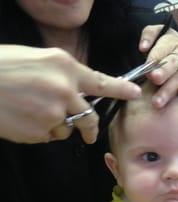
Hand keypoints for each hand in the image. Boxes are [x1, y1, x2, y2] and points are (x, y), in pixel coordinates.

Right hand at [0, 45, 140, 143]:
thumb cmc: (5, 67)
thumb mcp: (39, 60)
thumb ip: (64, 75)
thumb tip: (79, 92)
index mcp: (65, 68)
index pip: (101, 82)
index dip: (121, 89)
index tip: (135, 93)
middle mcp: (65, 91)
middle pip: (89, 118)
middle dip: (90, 130)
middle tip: (89, 134)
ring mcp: (53, 114)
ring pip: (66, 130)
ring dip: (57, 126)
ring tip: (32, 112)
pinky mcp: (41, 132)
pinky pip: (49, 137)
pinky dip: (41, 132)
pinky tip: (25, 119)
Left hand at [139, 26, 177, 107]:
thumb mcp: (165, 35)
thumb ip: (150, 34)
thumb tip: (142, 47)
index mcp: (171, 42)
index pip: (162, 47)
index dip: (155, 56)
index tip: (147, 65)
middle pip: (172, 62)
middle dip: (163, 71)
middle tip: (154, 78)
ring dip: (169, 89)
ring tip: (158, 101)